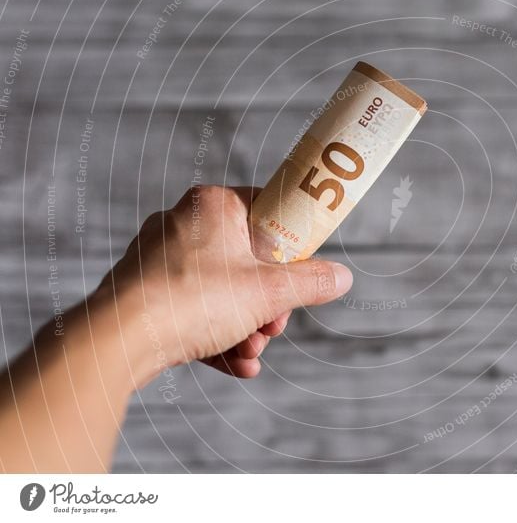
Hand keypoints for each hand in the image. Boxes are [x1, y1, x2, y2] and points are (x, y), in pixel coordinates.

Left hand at [97, 185, 352, 383]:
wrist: (119, 339)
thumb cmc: (192, 300)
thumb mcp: (268, 293)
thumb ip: (310, 283)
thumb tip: (342, 277)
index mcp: (213, 206)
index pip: (267, 210)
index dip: (291, 243)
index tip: (304, 270)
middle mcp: (183, 225)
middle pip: (247, 261)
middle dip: (268, 303)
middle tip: (275, 326)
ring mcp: (161, 261)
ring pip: (221, 293)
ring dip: (246, 327)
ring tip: (252, 352)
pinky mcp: (147, 294)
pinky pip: (194, 312)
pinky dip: (218, 337)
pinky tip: (238, 365)